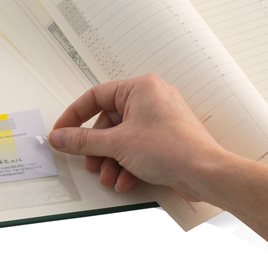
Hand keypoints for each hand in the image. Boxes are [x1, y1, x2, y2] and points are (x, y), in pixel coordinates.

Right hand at [48, 74, 224, 200]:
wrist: (206, 174)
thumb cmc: (173, 149)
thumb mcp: (116, 144)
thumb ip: (82, 141)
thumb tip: (60, 137)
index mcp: (139, 88)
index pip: (95, 96)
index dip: (74, 116)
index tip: (62, 132)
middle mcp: (149, 99)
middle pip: (107, 122)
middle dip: (97, 148)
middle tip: (88, 161)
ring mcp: (158, 119)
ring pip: (120, 138)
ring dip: (110, 160)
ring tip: (108, 176)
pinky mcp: (164, 138)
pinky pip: (135, 147)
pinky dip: (126, 164)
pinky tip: (125, 180)